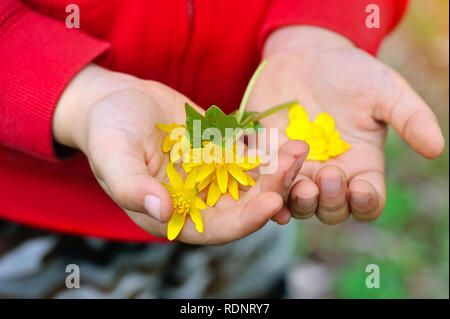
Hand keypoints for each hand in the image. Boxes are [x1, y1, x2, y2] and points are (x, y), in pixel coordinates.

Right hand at [53, 64, 308, 243]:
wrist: (117, 100)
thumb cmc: (107, 130)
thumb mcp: (112, 155)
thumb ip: (131, 186)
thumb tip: (160, 212)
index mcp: (172, 214)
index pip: (215, 228)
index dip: (244, 221)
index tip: (272, 203)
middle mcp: (197, 201)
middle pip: (243, 206)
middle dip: (272, 189)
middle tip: (295, 165)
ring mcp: (211, 177)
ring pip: (252, 182)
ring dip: (278, 170)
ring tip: (298, 148)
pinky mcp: (220, 154)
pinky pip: (249, 157)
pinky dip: (268, 151)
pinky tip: (287, 139)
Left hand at [248, 26, 444, 224]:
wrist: (304, 58)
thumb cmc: (349, 73)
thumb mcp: (383, 89)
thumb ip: (409, 116)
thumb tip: (436, 148)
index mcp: (361, 166)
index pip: (367, 200)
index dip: (366, 202)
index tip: (362, 189)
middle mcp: (329, 176)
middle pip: (330, 210)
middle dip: (330, 200)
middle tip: (328, 176)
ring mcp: (296, 171)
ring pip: (295, 203)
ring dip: (296, 198)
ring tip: (298, 180)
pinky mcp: (267, 161)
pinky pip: (264, 184)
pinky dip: (264, 188)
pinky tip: (265, 185)